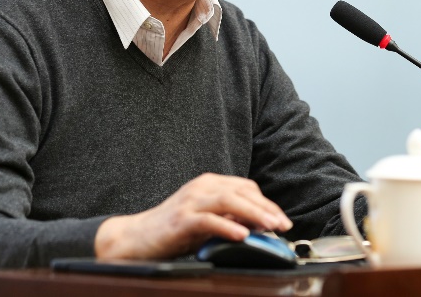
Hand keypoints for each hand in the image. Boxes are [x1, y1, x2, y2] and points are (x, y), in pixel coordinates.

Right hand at [94, 173, 292, 259]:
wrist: (137, 238)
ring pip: (229, 201)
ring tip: (270, 227)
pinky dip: (228, 227)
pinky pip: (209, 220)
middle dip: (266, 208)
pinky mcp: (181, 219)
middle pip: (242, 191)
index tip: (281, 220)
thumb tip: (258, 224)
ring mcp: (190, 201)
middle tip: (284, 225)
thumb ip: (229, 217)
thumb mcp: (206, 219)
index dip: (266, 203)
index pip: (246, 187)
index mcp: (209, 183)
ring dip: (254, 214)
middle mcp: (201, 187)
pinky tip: (242, 235)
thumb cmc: (173, 230)